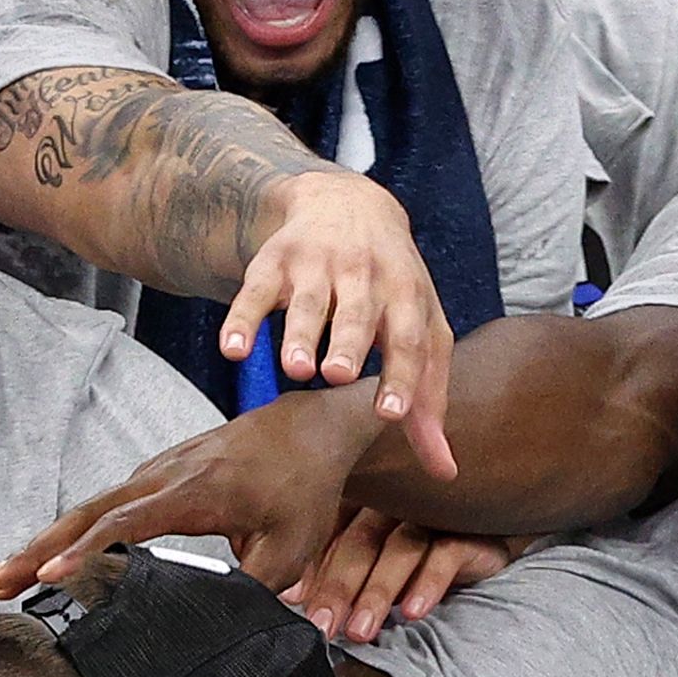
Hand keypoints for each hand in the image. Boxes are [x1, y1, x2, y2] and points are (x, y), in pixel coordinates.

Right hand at [0, 386, 380, 600]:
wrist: (306, 431)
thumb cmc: (300, 486)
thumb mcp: (291, 547)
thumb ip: (253, 589)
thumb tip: (223, 630)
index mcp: (196, 491)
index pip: (128, 522)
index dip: (86, 550)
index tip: (49, 575)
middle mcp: (164, 476)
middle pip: (88, 512)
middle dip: (39, 547)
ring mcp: (154, 472)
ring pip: (89, 508)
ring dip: (45, 541)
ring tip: (5, 577)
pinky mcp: (153, 477)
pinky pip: (103, 505)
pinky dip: (70, 532)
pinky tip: (48, 559)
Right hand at [234, 171, 455, 475]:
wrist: (346, 204)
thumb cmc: (390, 287)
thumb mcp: (420, 330)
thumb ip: (427, 400)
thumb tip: (445, 472)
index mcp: (406, 296)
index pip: (408, 338)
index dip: (401, 374)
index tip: (392, 414)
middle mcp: (363, 276)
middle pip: (356, 314)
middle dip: (347, 343)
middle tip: (337, 376)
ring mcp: (316, 266)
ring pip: (306, 302)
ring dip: (298, 334)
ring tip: (294, 369)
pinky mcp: (273, 261)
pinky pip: (254, 290)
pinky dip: (242, 318)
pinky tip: (232, 349)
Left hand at [291, 506, 529, 644]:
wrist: (487, 541)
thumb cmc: (418, 555)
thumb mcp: (374, 564)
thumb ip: (337, 571)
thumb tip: (293, 598)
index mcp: (363, 504)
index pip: (331, 536)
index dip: (313, 572)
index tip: (296, 606)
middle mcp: (393, 503)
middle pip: (359, 543)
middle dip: (338, 589)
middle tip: (323, 627)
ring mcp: (431, 513)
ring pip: (399, 550)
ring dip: (378, 593)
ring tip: (361, 632)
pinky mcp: (466, 530)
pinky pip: (445, 555)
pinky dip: (428, 583)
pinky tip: (414, 612)